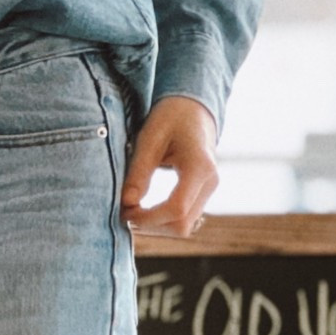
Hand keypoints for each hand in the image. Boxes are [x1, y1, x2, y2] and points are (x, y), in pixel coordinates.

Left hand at [120, 95, 217, 236]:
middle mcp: (210, 182)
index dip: (148, 218)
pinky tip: (145, 210)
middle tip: (125, 214)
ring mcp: (209, 189)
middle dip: (152, 226)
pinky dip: (164, 220)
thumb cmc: (170, 117)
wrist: (194, 108)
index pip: (177, 209)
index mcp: (199, 166)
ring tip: (132, 212)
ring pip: (185, 227)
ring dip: (157, 226)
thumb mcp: (149, 139)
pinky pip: (186, 218)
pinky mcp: (203, 192)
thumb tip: (126, 204)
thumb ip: (139, 172)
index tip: (125, 212)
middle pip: (182, 225)